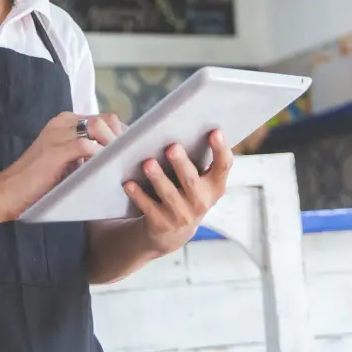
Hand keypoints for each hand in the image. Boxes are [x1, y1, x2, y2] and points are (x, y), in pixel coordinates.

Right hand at [0, 111, 125, 219]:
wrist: (7, 193)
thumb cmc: (38, 182)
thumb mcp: (66, 161)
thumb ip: (84, 153)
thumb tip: (113, 155)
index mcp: (65, 122)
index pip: (104, 118)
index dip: (120, 134)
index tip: (130, 151)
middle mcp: (62, 122)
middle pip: (105, 119)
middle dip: (121, 138)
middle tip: (128, 159)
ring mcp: (58, 133)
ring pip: (99, 128)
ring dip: (113, 145)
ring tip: (118, 164)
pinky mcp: (56, 150)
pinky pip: (87, 145)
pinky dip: (99, 156)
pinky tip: (104, 169)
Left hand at [123, 129, 232, 256]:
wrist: (173, 231)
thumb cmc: (185, 190)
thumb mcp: (198, 178)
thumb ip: (195, 155)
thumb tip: (179, 119)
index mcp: (214, 186)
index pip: (223, 166)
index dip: (221, 149)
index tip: (215, 131)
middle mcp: (201, 202)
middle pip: (191, 180)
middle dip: (181, 164)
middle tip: (171, 147)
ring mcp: (181, 215)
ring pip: (169, 195)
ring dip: (158, 178)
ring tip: (147, 163)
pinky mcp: (161, 224)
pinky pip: (148, 208)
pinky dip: (138, 195)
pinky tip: (128, 183)